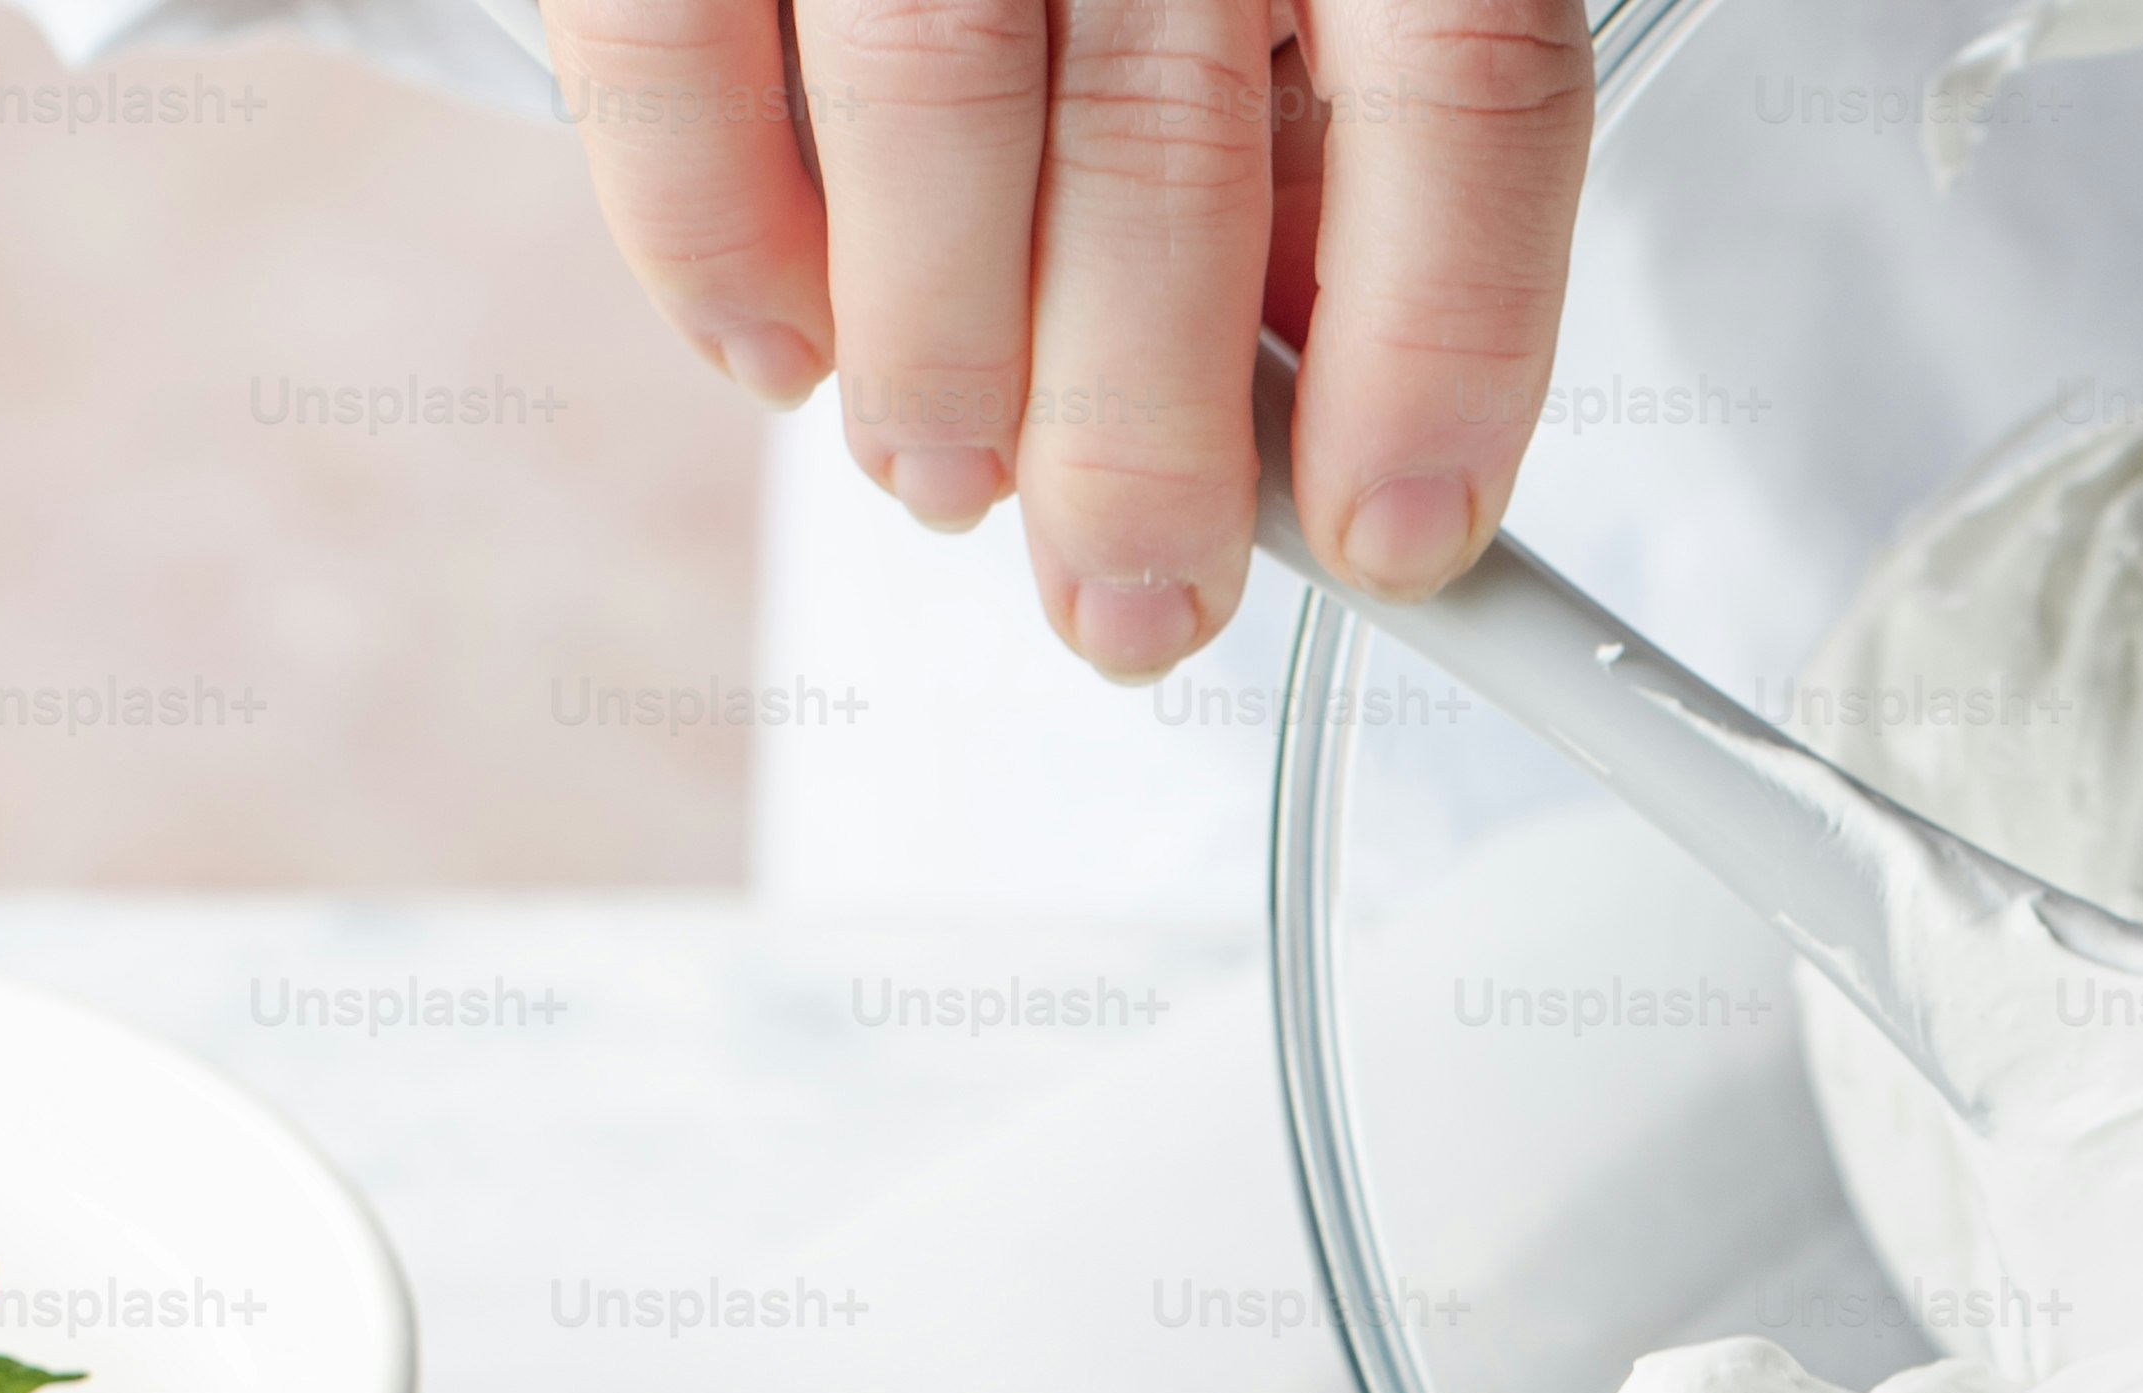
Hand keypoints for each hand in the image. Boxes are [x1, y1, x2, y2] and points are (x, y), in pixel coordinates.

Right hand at [535, 0, 1592, 681]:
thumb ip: (1313, 141)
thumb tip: (1320, 409)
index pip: (1464, 84)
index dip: (1441, 346)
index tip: (1398, 536)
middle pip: (1169, 142)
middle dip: (1146, 438)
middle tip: (1133, 589)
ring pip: (939, 107)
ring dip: (945, 363)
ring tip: (950, 477)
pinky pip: (677, 54)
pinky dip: (720, 239)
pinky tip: (781, 352)